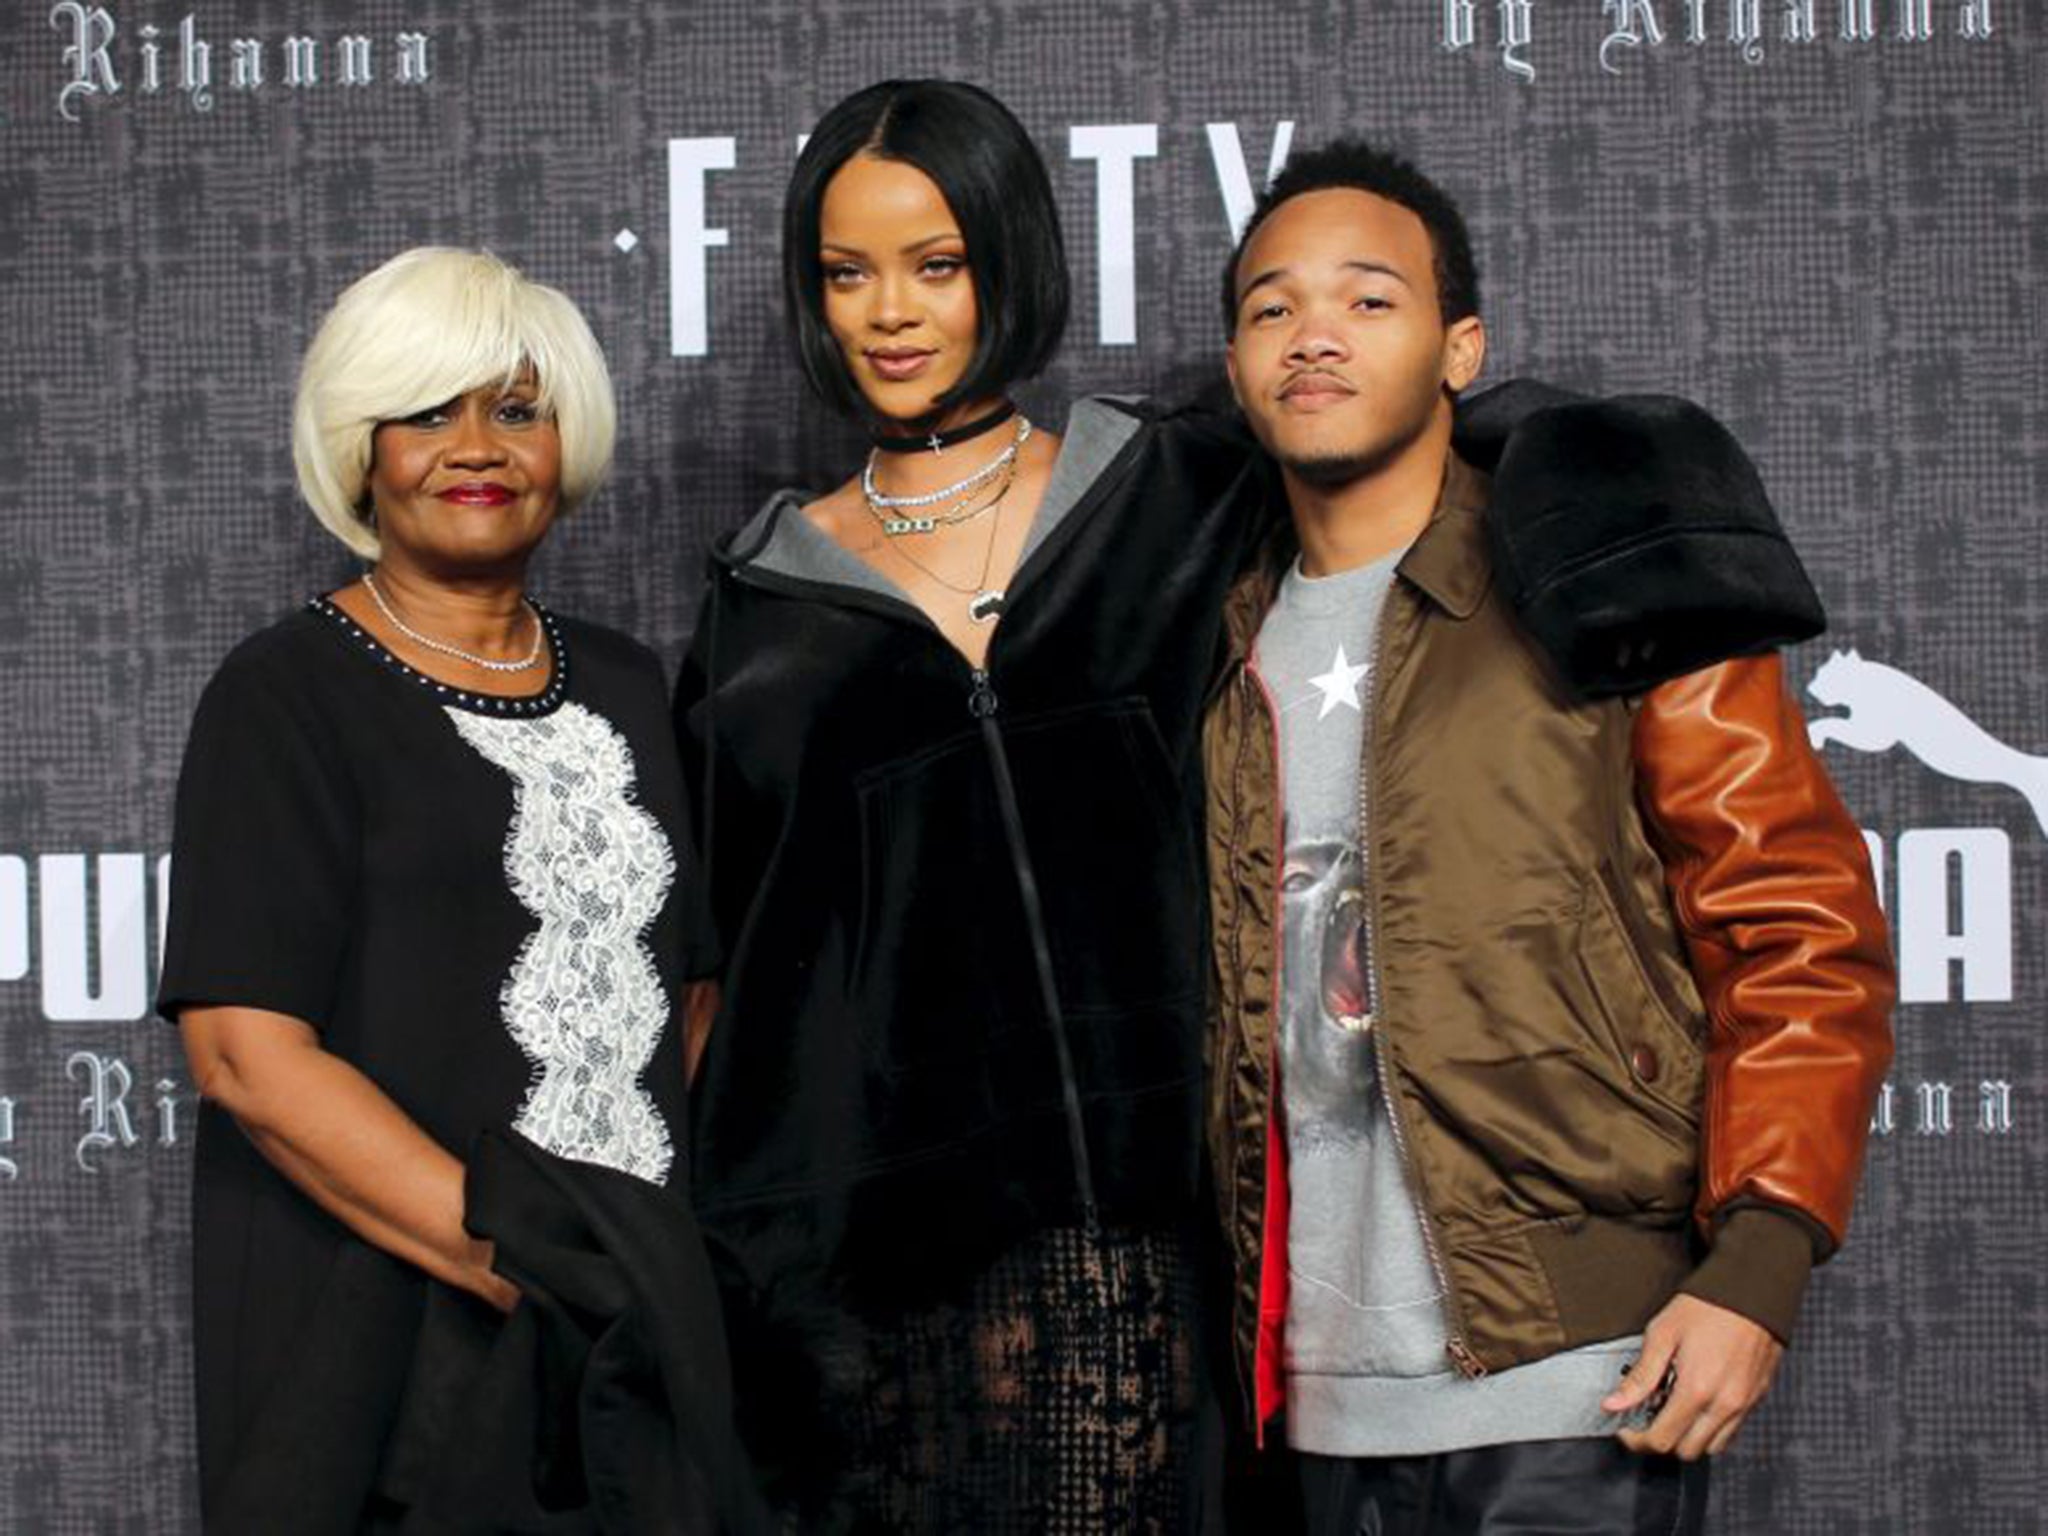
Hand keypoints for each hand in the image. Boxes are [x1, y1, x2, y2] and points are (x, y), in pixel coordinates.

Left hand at [1602, 1293, 1783, 1459]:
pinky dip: (1711, 1428)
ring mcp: (1744, 1405)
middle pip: (1686, 1450)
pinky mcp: (1756, 1399)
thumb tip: (1614, 1403)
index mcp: (1697, 1390)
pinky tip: (1697, 1402)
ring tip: (1672, 1407)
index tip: (1625, 1427)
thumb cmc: (1707, 1306)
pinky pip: (1731, 1431)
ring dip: (1688, 1436)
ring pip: (1711, 1446)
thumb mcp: (1662, 1334)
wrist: (1752, 1290)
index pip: (1662, 1439)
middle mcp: (1724, 1405)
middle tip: (1646, 1416)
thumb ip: (1640, 1376)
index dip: (1637, 1438)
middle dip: (1661, 1439)